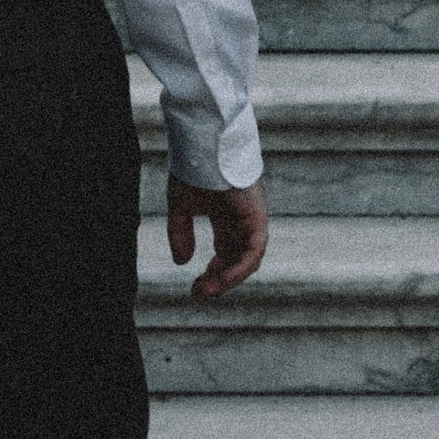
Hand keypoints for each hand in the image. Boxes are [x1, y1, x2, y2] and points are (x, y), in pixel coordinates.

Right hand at [168, 175, 267, 301]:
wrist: (202, 144)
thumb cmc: (192, 168)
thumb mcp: (180, 206)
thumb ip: (180, 233)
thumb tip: (181, 262)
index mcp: (227, 215)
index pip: (226, 251)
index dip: (213, 272)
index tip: (196, 286)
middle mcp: (242, 219)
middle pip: (236, 259)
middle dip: (219, 279)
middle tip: (199, 294)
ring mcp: (252, 218)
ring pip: (248, 259)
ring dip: (228, 278)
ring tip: (207, 291)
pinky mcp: (257, 217)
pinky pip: (254, 250)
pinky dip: (240, 267)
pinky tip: (222, 279)